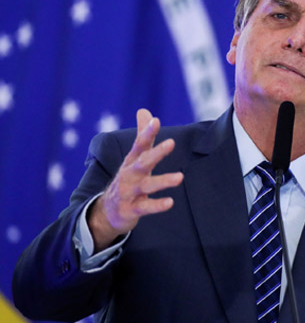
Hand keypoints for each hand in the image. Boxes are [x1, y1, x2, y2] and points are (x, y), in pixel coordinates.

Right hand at [88, 109, 183, 251]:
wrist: (107, 212)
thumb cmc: (127, 179)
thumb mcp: (134, 158)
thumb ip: (142, 136)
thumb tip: (144, 111)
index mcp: (132, 161)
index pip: (139, 144)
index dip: (147, 132)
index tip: (156, 121)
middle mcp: (129, 175)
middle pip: (143, 162)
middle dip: (156, 152)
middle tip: (171, 142)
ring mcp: (129, 192)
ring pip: (147, 185)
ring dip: (163, 181)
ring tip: (180, 177)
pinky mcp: (132, 209)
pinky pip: (145, 207)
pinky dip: (157, 205)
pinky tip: (170, 202)